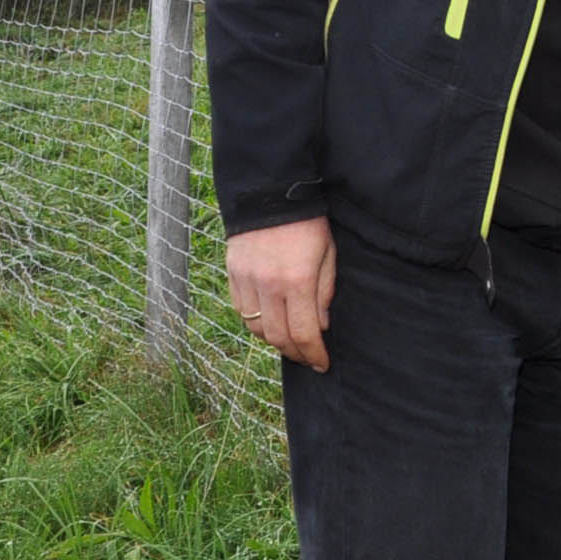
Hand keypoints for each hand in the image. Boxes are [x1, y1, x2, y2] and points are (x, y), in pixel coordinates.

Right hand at [227, 216, 336, 371]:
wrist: (270, 195)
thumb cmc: (308, 224)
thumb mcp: (327, 255)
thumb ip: (324, 293)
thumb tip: (320, 327)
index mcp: (298, 280)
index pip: (304, 333)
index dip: (314, 354)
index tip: (322, 364)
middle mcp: (269, 285)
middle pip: (278, 337)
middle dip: (295, 354)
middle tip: (308, 358)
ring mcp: (247, 281)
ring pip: (256, 329)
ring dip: (274, 341)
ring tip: (291, 342)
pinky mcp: (233, 275)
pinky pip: (242, 312)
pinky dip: (256, 324)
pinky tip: (270, 322)